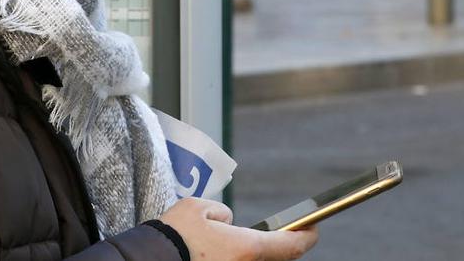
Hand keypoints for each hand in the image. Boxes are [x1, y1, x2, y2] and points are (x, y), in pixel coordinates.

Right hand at [160, 197, 318, 260]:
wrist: (150, 259)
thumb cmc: (173, 234)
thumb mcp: (199, 208)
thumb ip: (222, 213)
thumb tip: (228, 223)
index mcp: (246, 246)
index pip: (289, 245)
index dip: (306, 237)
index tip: (313, 230)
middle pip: (275, 259)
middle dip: (280, 248)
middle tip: (281, 237)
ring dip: (254, 254)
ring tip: (239, 242)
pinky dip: (238, 258)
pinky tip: (221, 251)